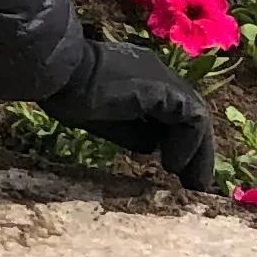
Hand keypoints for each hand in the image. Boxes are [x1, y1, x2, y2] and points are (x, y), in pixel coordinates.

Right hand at [41, 39, 217, 191]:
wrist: (58, 71)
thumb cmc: (67, 92)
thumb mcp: (103, 121)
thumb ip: (130, 132)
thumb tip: (151, 148)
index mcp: (142, 80)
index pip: (173, 112)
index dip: (178, 140)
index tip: (175, 170)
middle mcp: (158, 75)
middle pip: (189, 114)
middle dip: (196, 151)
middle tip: (194, 184)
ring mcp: (163, 79)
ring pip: (196, 117)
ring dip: (198, 153)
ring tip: (190, 183)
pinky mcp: (163, 89)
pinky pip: (190, 118)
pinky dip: (188, 144)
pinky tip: (173, 165)